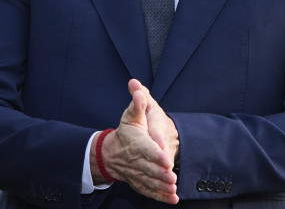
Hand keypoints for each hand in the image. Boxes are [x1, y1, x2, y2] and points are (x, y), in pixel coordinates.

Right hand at [91, 80, 178, 203]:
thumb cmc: (126, 132)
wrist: (112, 154)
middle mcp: (135, 159)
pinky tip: (172, 198)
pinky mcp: (140, 183)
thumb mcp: (131, 115)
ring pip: (150, 180)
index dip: (155, 154)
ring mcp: (137, 173)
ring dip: (161, 185)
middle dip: (160, 173)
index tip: (165, 158)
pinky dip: (161, 196)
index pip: (145, 148)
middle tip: (172, 176)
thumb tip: (137, 87)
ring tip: (173, 187)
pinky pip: (150, 191)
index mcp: (136, 142)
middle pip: (148, 167)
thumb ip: (138, 102)